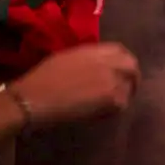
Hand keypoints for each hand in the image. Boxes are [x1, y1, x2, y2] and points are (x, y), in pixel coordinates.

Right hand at [10, 43, 139, 127]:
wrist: (32, 98)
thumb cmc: (40, 79)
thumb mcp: (66, 58)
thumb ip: (88, 59)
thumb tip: (97, 66)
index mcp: (95, 50)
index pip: (121, 50)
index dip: (124, 60)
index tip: (121, 70)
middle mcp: (109, 62)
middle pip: (132, 67)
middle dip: (132, 77)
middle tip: (124, 89)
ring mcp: (113, 80)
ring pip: (128, 87)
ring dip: (122, 95)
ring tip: (108, 105)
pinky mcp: (112, 98)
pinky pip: (121, 105)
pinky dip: (112, 111)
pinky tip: (99, 115)